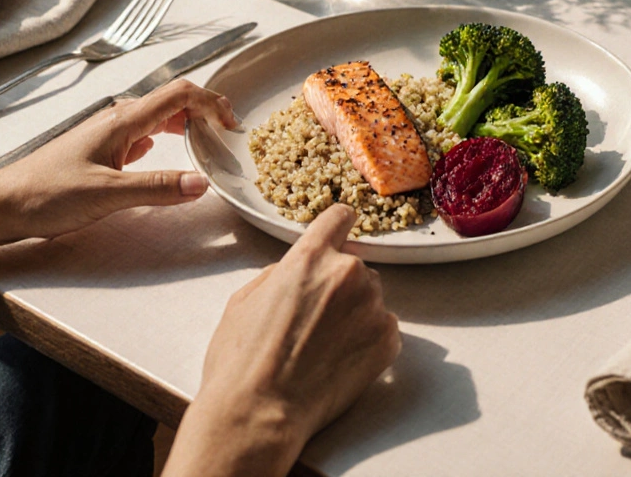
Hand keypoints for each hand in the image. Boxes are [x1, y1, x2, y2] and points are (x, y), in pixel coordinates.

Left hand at [0, 79, 236, 239]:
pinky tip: (166, 154)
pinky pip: (142, 133)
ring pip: (157, 116)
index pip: (179, 95)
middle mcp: (116, 120)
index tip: (233, 124)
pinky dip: (166, 137)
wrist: (2, 205)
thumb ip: (157, 188)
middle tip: (228, 130)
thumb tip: (201, 183)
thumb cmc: (45, 195)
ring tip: (206, 141)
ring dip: (187, 123)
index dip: (212, 102)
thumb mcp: (107, 194)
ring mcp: (108, 134)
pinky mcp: (101, 150)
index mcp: (122, 122)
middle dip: (205, 109)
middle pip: (171, 100)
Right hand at [164, 205, 401, 476]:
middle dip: (339, 286)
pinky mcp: (388, 341)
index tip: (341, 234)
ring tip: (323, 347)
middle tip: (314, 321)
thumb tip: (295, 271)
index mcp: (309, 258)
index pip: (339, 217)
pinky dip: (368, 341)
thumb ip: (279, 273)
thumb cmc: (242, 361)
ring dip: (355, 314)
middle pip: (354, 266)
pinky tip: (339, 361)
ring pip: (370, 299)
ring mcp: (372, 308)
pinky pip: (384, 329)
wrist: (259, 412)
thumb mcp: (244, 300)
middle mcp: (348, 274)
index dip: (338, 227)